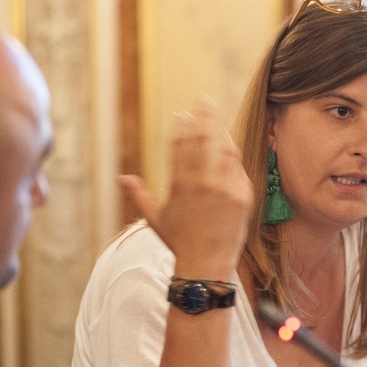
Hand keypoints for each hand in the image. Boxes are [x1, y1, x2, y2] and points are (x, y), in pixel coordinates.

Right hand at [119, 99, 253, 279]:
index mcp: (181, 183)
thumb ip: (138, 194)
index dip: (182, 125)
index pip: (181, 143)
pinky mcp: (243, 196)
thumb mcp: (154, 218)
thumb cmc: (178, 242)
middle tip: (204, 100)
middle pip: (205, 138)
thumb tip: (122, 177)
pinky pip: (239, 170)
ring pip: (226, 150)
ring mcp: (226, 188)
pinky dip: (233, 160)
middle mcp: (204, 182)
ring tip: (217, 124)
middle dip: (204, 116)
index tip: (182, 113)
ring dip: (221, 134)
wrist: (206, 265)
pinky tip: (229, 150)